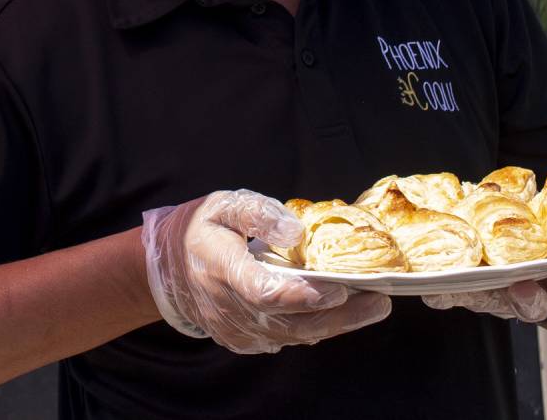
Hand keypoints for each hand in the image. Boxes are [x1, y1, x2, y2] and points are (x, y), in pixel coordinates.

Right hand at [141, 189, 391, 354]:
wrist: (167, 268)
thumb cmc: (201, 229)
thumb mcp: (224, 205)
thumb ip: (258, 214)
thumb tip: (297, 232)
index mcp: (221, 269)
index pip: (266, 292)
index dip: (306, 295)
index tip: (343, 287)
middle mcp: (229, 308)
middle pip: (291, 322)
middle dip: (340, 315)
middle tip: (379, 301)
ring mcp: (237, 330)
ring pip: (294, 335)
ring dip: (336, 324)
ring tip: (373, 306)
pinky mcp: (244, 341)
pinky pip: (287, 338)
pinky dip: (316, 327)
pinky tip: (340, 312)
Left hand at [421, 201, 546, 322]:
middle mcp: (539, 293)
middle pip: (532, 305)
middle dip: (526, 298)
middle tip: (519, 285)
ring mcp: (505, 293)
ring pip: (489, 302)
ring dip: (468, 298)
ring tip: (445, 293)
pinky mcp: (476, 284)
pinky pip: (459, 292)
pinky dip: (442, 291)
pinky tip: (424, 288)